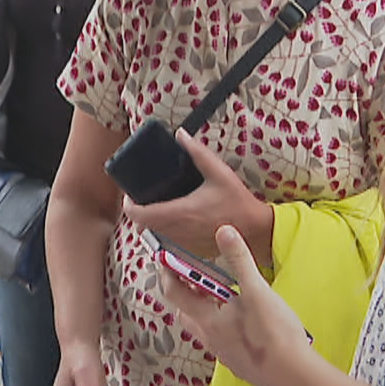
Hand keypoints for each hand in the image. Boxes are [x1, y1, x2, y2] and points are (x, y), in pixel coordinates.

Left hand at [121, 131, 273, 268]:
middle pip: (142, 226)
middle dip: (139, 211)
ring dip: (151, 222)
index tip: (131, 195)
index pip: (138, 216)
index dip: (128, 206)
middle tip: (143, 197)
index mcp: (179, 212)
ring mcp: (184, 243)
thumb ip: (197, 152)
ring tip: (157, 205)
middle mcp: (178, 231)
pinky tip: (175, 219)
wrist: (256, 229)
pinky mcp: (191, 250)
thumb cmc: (237, 202)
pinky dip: (165, 232)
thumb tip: (180, 135)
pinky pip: (169, 243)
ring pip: (155, 235)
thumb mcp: (218, 172)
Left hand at [160, 225, 318, 385]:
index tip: (166, 259)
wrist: (295, 376)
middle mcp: (208, 338)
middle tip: (196, 276)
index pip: (173, 292)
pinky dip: (224, 326)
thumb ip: (239, 260)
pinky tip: (244, 321)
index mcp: (205, 319)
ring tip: (223, 296)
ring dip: (207, 310)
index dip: (168, 273)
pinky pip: (222, 340)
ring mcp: (224, 354)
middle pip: (186, 312)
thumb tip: (224, 231)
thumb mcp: (256, 290)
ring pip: (204, 328)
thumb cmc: (272, 333)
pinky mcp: (239, 363)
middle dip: (186, 293)